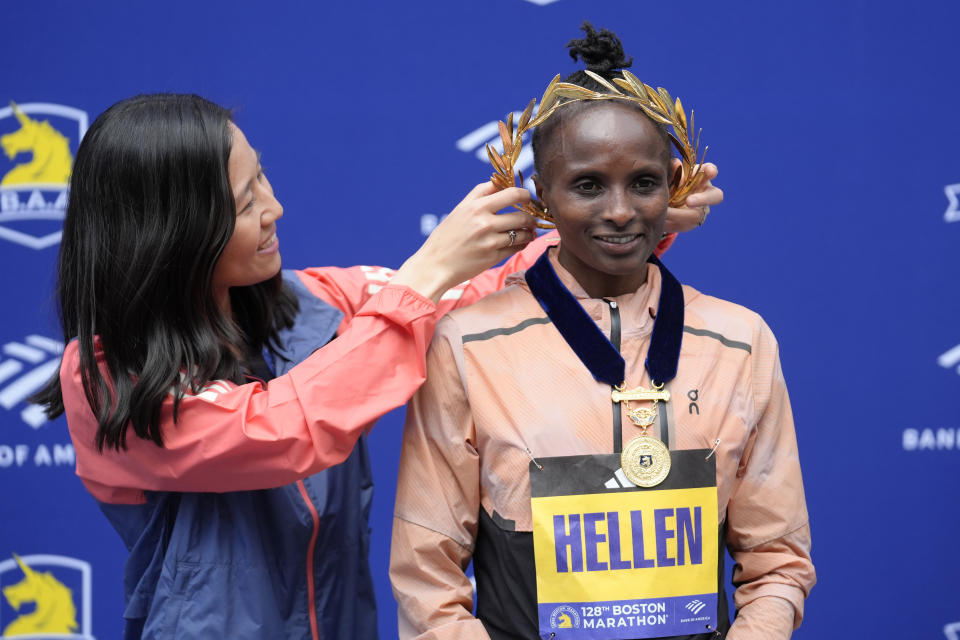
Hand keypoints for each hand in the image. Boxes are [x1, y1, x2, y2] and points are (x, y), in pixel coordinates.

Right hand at [391, 183, 536, 302]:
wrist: (435, 265)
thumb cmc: (447, 237)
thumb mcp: (460, 210)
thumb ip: (480, 195)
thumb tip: (501, 183)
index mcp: (475, 206)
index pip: (511, 193)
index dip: (524, 194)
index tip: (526, 198)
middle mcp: (483, 221)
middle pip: (521, 214)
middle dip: (531, 217)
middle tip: (532, 218)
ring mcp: (489, 240)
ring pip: (522, 232)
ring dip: (529, 232)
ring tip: (530, 232)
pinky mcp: (493, 257)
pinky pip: (517, 247)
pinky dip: (523, 244)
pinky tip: (521, 242)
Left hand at [663, 161, 721, 233]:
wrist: (663, 203)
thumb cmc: (669, 183)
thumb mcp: (669, 177)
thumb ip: (673, 172)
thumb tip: (676, 164)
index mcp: (701, 177)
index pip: (710, 171)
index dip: (711, 170)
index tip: (710, 171)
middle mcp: (705, 193)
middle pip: (715, 196)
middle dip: (703, 199)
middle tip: (689, 201)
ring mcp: (700, 210)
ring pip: (697, 215)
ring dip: (680, 214)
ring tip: (666, 212)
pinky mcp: (690, 223)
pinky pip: (683, 224)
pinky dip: (671, 221)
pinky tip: (662, 218)